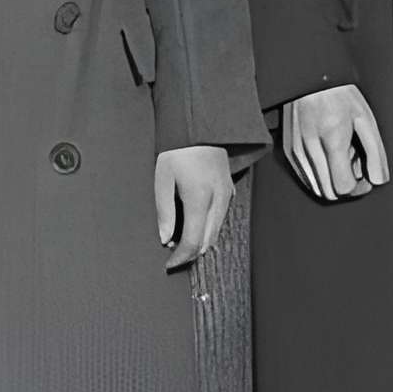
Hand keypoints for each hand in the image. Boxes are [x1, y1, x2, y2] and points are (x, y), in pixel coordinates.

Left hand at [153, 147, 235, 266]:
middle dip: (190, 254)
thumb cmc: (178, 151)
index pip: (192, 241)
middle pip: (207, 242)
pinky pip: (220, 219)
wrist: (200, 127)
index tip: (169, 264)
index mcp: (199, 198)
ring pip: (215, 232)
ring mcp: (226, 196)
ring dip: (199, 242)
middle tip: (173, 257)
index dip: (180, 257)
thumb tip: (165, 238)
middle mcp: (218, 200)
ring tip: (180, 241)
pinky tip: (194, 226)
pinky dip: (208, 229)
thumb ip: (164, 211)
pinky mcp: (229, 191)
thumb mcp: (163, 179)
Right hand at [280, 83, 386, 200]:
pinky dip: (319, 174)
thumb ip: (375, 153)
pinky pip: (305, 177)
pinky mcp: (287, 151)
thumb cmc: (338, 94)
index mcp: (332, 139)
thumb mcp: (365, 119)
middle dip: (346, 185)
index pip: (343, 186)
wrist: (307, 77)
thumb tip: (378, 180)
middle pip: (329, 192)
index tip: (365, 179)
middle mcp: (310, 148)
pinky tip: (326, 155)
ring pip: (316, 187)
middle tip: (354, 166)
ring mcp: (296, 151)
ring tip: (340, 157)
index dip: (358, 188)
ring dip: (332, 180)